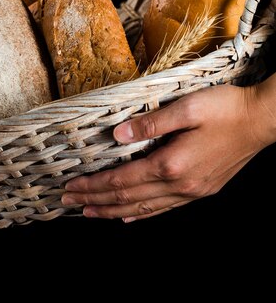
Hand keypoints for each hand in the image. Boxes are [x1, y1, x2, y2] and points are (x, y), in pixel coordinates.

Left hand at [62, 74, 275, 221]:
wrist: (261, 120)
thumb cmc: (225, 109)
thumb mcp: (186, 108)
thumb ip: (151, 123)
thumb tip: (118, 135)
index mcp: (172, 164)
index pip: (122, 181)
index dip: (93, 185)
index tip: (70, 187)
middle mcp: (180, 185)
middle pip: (128, 199)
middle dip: (95, 201)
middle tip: (67, 203)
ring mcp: (192, 191)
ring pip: (144, 209)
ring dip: (114, 211)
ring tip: (91, 213)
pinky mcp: (201, 189)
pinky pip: (164, 208)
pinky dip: (142, 214)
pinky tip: (130, 217)